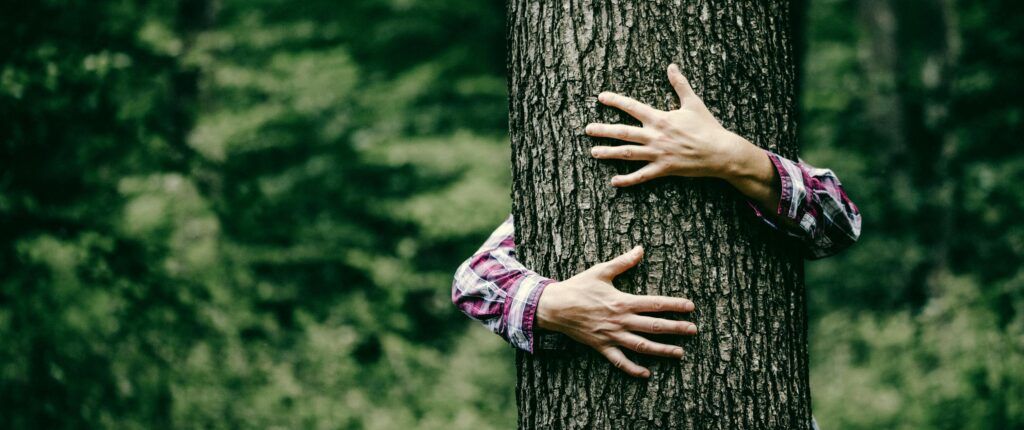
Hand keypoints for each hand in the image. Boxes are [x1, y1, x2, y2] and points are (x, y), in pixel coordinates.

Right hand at [536, 245, 697, 377]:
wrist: (554, 306)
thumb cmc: (578, 287)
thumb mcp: (601, 271)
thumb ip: (623, 261)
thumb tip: (641, 249)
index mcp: (623, 301)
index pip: (655, 304)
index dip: (675, 305)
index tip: (691, 307)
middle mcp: (621, 321)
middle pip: (654, 326)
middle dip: (676, 329)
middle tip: (694, 331)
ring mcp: (612, 336)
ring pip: (642, 346)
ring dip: (663, 350)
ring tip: (680, 353)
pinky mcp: (602, 346)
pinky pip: (620, 362)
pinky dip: (633, 369)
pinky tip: (647, 374)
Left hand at [586, 63, 768, 187]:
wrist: (720, 152)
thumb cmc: (707, 127)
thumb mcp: (693, 103)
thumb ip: (679, 84)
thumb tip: (671, 66)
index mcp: (660, 118)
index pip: (633, 107)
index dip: (615, 101)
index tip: (601, 98)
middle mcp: (655, 136)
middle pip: (623, 132)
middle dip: (603, 130)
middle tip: (587, 129)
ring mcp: (658, 154)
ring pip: (627, 153)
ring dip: (609, 153)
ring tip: (593, 152)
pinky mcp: (664, 169)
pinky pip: (642, 176)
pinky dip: (627, 180)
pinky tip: (614, 182)